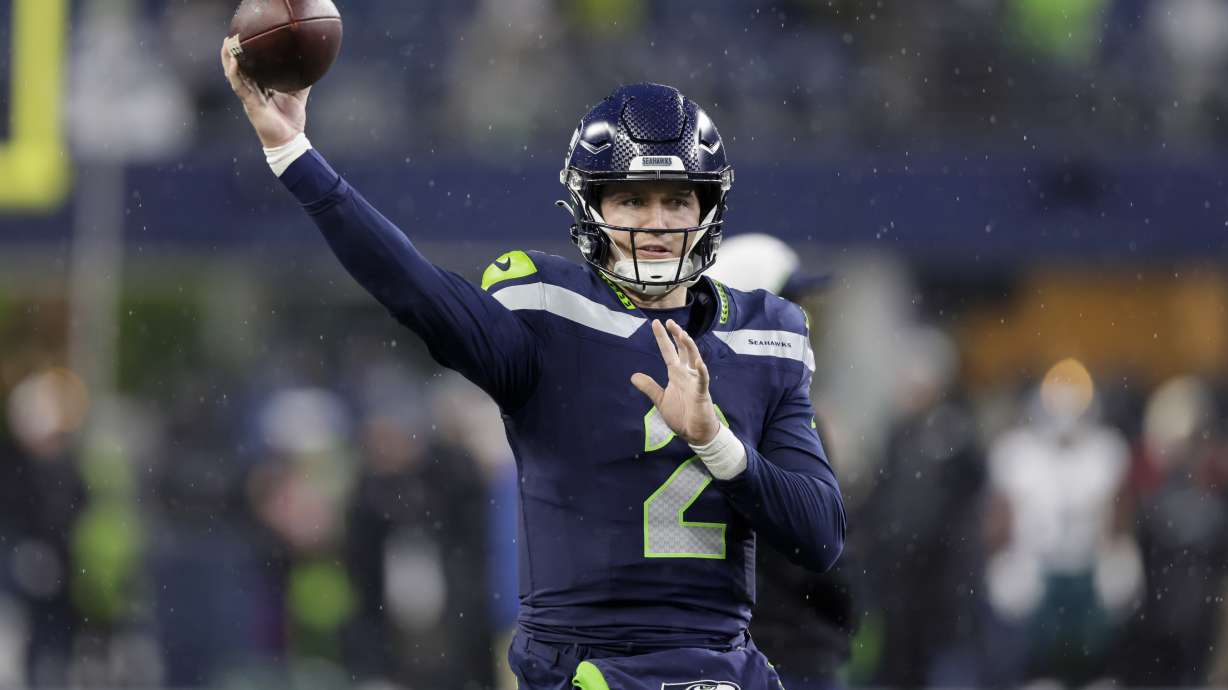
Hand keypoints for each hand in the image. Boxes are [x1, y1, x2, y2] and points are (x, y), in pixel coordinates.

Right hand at [220, 36, 309, 147]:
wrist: (290, 139)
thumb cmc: (291, 119)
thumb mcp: (298, 95)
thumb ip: (302, 81)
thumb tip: (313, 65)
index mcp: (260, 87)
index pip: (249, 67)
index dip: (244, 53)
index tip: (243, 37)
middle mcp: (251, 90)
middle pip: (236, 67)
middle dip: (231, 52)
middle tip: (231, 35)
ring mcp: (248, 97)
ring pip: (233, 74)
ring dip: (228, 58)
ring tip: (227, 43)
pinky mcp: (250, 104)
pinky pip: (239, 87)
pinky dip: (235, 74)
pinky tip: (234, 62)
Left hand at [631, 320, 720, 445]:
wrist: (694, 433)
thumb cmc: (681, 415)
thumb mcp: (660, 400)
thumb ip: (649, 387)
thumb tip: (634, 376)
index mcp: (676, 374)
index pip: (669, 352)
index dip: (662, 338)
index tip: (656, 323)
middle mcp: (687, 374)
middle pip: (683, 350)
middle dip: (677, 335)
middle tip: (670, 322)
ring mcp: (696, 382)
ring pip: (694, 359)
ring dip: (689, 347)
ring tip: (682, 335)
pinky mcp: (702, 393)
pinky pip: (703, 380)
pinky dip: (702, 371)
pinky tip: (699, 362)